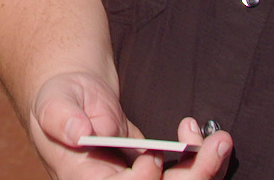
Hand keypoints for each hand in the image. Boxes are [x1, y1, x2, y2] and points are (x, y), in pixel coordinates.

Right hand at [30, 73, 232, 179]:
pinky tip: (193, 130)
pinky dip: (200, 157)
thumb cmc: (60, 102)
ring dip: (206, 169)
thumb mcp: (53, 103)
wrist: (74, 100)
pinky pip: (185, 176)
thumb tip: (80, 131)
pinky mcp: (155, 173)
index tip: (151, 157)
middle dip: (194, 177)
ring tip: (220, 138)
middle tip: (217, 144)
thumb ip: (62, 117)